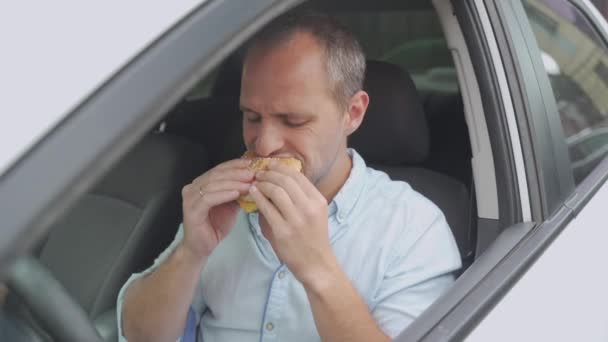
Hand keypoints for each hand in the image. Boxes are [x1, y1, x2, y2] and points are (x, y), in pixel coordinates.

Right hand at [181, 159, 253, 258]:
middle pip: (216, 174)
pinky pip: (209, 198)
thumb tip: (254, 181)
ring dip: (233, 183)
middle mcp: (193, 187)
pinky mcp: (191, 210)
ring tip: (249, 184)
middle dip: (236, 173)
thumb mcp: (230, 205)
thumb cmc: (215, 226)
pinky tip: (236, 194)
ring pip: (213, 184)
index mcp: (201, 183)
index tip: (251, 163)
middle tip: (252, 173)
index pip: (219, 169)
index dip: (235, 165)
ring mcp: (190, 198)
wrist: (201, 247)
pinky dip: (224, 194)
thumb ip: (238, 192)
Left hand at [249, 160, 337, 286]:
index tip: (270, 165)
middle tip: (259, 172)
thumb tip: (277, 180)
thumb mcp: (313, 214)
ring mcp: (296, 220)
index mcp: (318, 201)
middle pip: (286, 180)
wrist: (316, 264)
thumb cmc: (312, 238)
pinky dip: (258, 197)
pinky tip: (253, 194)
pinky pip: (267, 208)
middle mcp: (309, 208)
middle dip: (270, 173)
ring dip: (263, 183)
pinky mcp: (283, 232)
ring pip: (276, 191)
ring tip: (255, 182)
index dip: (281, 167)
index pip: (298, 176)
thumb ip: (299, 198)